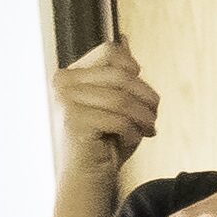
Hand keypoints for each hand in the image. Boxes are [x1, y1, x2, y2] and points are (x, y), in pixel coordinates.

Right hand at [57, 37, 159, 181]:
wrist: (89, 178)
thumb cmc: (105, 141)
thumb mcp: (117, 103)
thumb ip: (119, 73)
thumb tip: (124, 38)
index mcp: (72, 73)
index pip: (112, 52)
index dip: (136, 73)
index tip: (142, 97)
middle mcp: (63, 82)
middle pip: (121, 75)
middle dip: (147, 98)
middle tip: (153, 119)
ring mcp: (65, 101)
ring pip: (122, 98)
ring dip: (144, 118)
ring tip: (147, 131)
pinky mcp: (73, 121)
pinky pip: (119, 119)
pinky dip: (133, 133)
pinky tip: (130, 141)